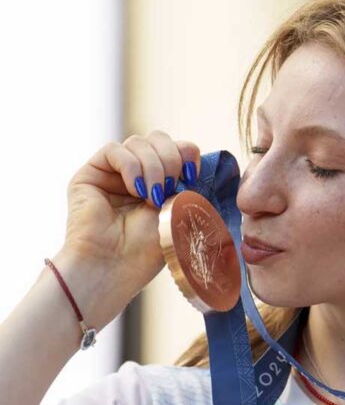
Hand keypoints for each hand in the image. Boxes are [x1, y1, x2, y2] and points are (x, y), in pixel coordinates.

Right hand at [60, 131, 200, 317]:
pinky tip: (135, 190)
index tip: (191, 176)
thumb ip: (186, 181)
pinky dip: (131, 166)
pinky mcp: (90, 174)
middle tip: (171, 187)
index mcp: (161, 182)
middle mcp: (137, 174)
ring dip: (153, 167)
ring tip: (151, 197)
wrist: (117, 266)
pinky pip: (114, 149)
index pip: (177, 147)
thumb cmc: (151, 248)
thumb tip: (193, 155)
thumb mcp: (180, 208)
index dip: (187, 153)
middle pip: (159, 138)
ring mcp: (113, 173)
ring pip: (139, 142)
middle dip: (171, 159)